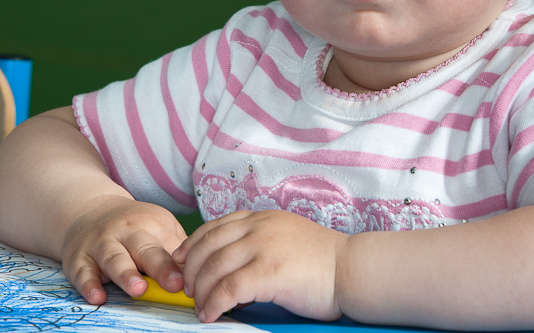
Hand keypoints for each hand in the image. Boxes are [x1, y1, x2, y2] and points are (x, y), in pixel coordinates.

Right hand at [61, 194, 187, 304]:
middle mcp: (126, 231)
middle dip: (160, 267)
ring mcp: (101, 243)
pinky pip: (82, 272)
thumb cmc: (133, 226)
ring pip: (113, 258)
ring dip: (126, 274)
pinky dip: (88, 285)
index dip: (181, 264)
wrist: (90, 209)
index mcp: (151, 223)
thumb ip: (176, 249)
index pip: (169, 246)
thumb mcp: (158, 227)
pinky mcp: (78, 258)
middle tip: (174, 284)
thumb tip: (200, 273)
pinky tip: (97, 298)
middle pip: (144, 248)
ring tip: (138, 290)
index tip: (192, 280)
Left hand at [173, 210, 348, 322]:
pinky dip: (214, 303)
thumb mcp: (287, 237)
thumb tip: (233, 266)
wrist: (352, 268)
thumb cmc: (324, 260)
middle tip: (189, 290)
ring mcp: (263, 247)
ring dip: (200, 291)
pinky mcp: (268, 272)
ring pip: (213, 267)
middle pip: (208, 246)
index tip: (181, 260)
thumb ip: (260, 243)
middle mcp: (259, 228)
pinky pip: (228, 289)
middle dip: (191, 270)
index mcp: (262, 218)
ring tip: (200, 307)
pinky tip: (211, 314)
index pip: (215, 226)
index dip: (192, 244)